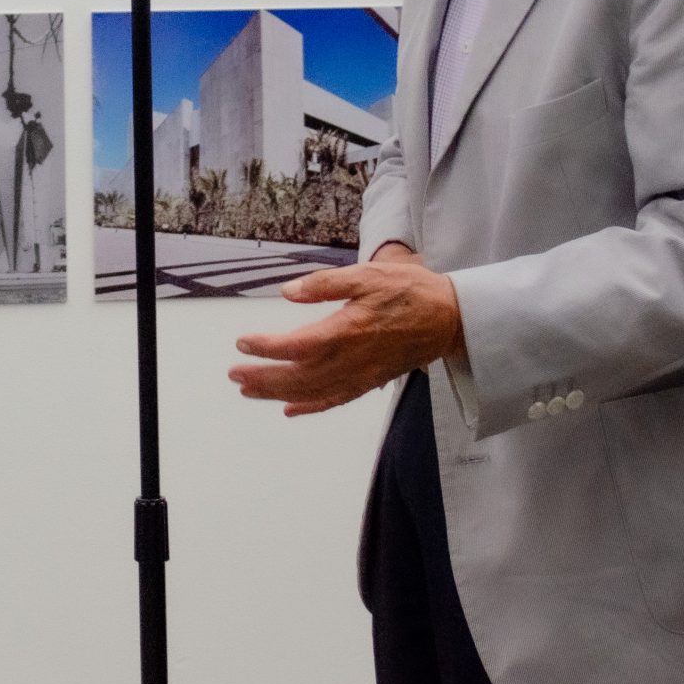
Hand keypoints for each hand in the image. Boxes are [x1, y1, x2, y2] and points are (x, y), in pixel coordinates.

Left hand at [228, 253, 464, 416]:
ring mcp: (361, 375)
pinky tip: (289, 409)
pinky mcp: (370, 381)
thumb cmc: (410, 292)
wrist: (450, 318)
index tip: (243, 343)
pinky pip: (335, 400)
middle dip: (263, 377)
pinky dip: (310, 407)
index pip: (297, 345)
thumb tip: (289, 292)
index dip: (267, 347)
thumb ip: (326, 283)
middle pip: (298, 376)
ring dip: (277, 393)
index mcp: (348, 330)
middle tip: (234, 373)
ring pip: (312, 392)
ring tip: (248, 390)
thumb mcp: (367, 274)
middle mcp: (352, 359)